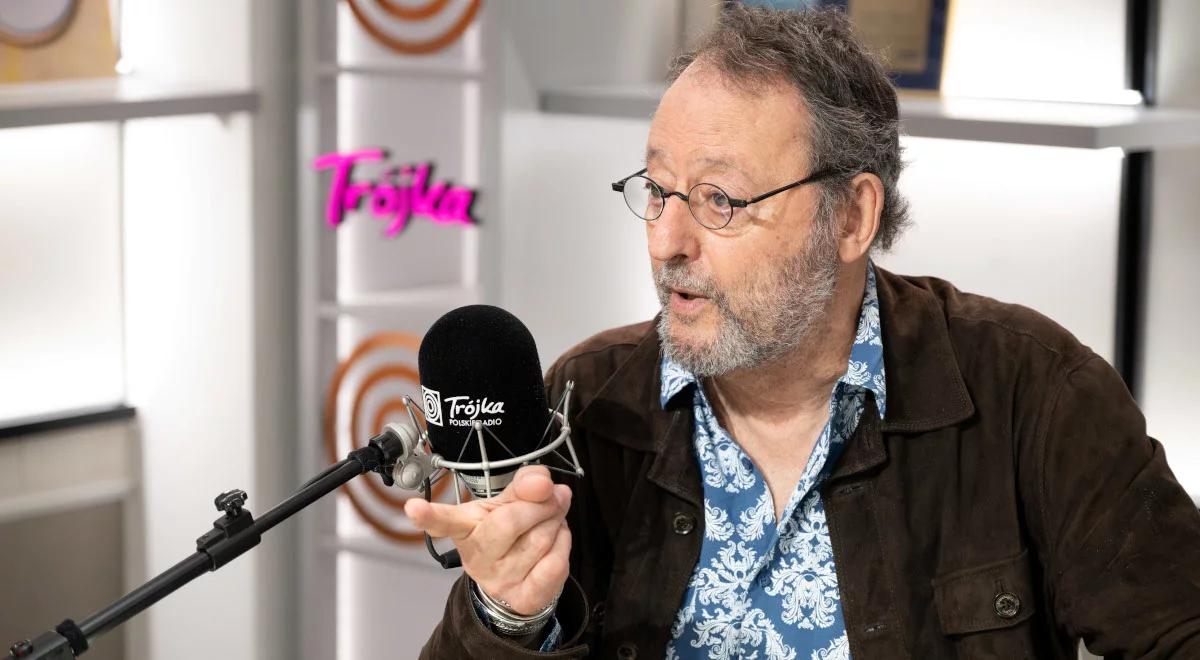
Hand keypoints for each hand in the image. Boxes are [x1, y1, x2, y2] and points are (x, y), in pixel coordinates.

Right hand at [404, 465, 571, 614]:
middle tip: (549, 498)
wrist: (517, 581)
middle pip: (510, 521)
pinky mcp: (524, 597)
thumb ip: (526, 482)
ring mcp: (499, 580)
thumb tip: (542, 482)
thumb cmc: (509, 534)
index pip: (443, 521)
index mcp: (466, 526)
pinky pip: (555, 564)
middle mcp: (477, 555)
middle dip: (540, 505)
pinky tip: (556, 541)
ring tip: (551, 519)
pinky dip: (564, 544)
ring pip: (540, 539)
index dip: (428, 515)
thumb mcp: (510, 501)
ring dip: (556, 521)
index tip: (413, 508)